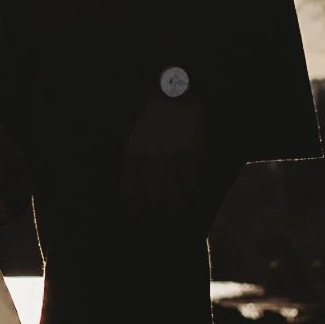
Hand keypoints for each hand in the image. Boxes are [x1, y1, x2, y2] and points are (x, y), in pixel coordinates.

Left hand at [120, 87, 205, 215]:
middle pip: (152, 198)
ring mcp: (169, 157)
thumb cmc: (154, 118)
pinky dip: (192, 197)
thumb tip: (135, 193)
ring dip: (177, 211)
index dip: (136, 214)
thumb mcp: (136, 139)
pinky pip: (190, 183)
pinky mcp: (189, 153)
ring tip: (182, 222)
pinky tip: (194, 204)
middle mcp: (148, 159)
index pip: (130, 193)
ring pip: (172, 194)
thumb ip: (134, 163)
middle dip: (158, 218)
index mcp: (132, 155)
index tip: (141, 227)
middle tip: (164, 229)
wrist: (174, 93)